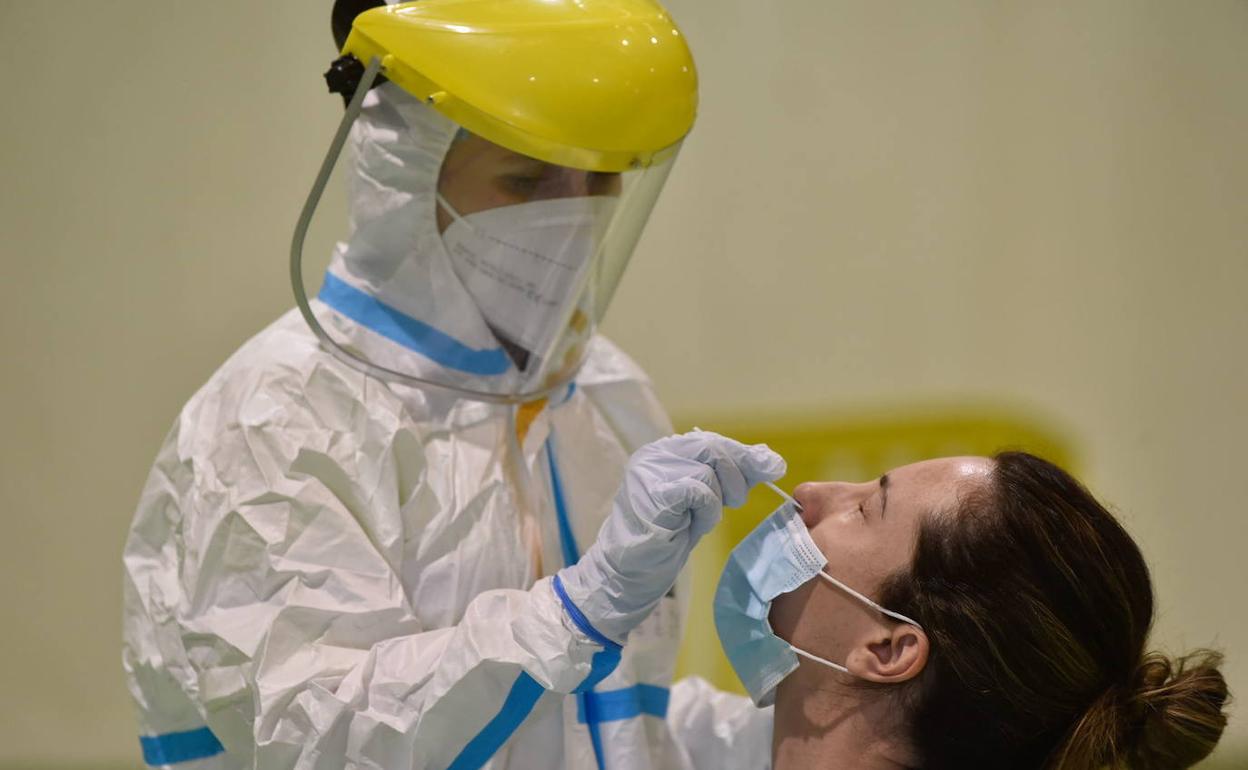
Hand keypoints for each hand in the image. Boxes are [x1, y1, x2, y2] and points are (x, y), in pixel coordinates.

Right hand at [555, 430, 785, 644]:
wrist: (629, 572)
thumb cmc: (666, 537)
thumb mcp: (703, 501)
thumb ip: (728, 477)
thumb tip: (768, 458)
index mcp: (663, 452)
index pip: (711, 441)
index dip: (743, 454)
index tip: (773, 466)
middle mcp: (654, 455)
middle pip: (713, 449)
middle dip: (737, 475)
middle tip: (736, 501)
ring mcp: (651, 472)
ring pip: (709, 471)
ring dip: (717, 501)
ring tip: (700, 520)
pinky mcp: (654, 494)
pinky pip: (700, 491)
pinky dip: (707, 510)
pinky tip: (693, 524)